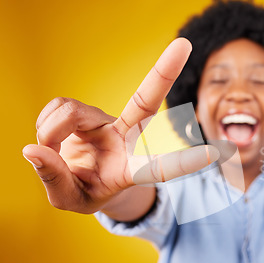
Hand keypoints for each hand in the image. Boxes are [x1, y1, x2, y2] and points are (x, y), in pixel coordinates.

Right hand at [22, 38, 217, 213]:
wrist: (76, 178)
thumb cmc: (83, 191)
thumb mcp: (69, 199)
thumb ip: (54, 179)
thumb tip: (33, 149)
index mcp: (131, 170)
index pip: (159, 168)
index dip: (183, 162)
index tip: (215, 154)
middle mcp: (125, 139)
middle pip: (145, 102)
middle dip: (163, 73)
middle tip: (184, 45)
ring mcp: (107, 122)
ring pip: (70, 111)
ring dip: (50, 133)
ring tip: (51, 153)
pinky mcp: (87, 111)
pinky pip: (57, 107)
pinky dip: (45, 126)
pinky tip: (54, 138)